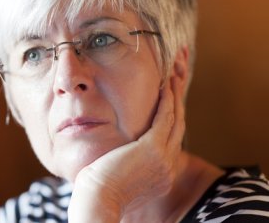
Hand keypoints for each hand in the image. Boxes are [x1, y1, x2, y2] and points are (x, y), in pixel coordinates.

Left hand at [68, 77, 185, 222]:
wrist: (97, 200)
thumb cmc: (98, 192)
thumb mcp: (120, 178)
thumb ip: (127, 167)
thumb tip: (117, 158)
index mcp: (162, 176)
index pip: (171, 142)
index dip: (173, 119)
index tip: (169, 102)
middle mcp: (168, 168)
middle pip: (179, 128)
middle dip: (179, 103)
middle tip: (178, 82)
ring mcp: (164, 159)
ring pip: (176, 119)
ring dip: (176, 96)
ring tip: (174, 77)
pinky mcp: (153, 149)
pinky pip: (165, 118)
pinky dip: (166, 100)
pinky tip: (164, 86)